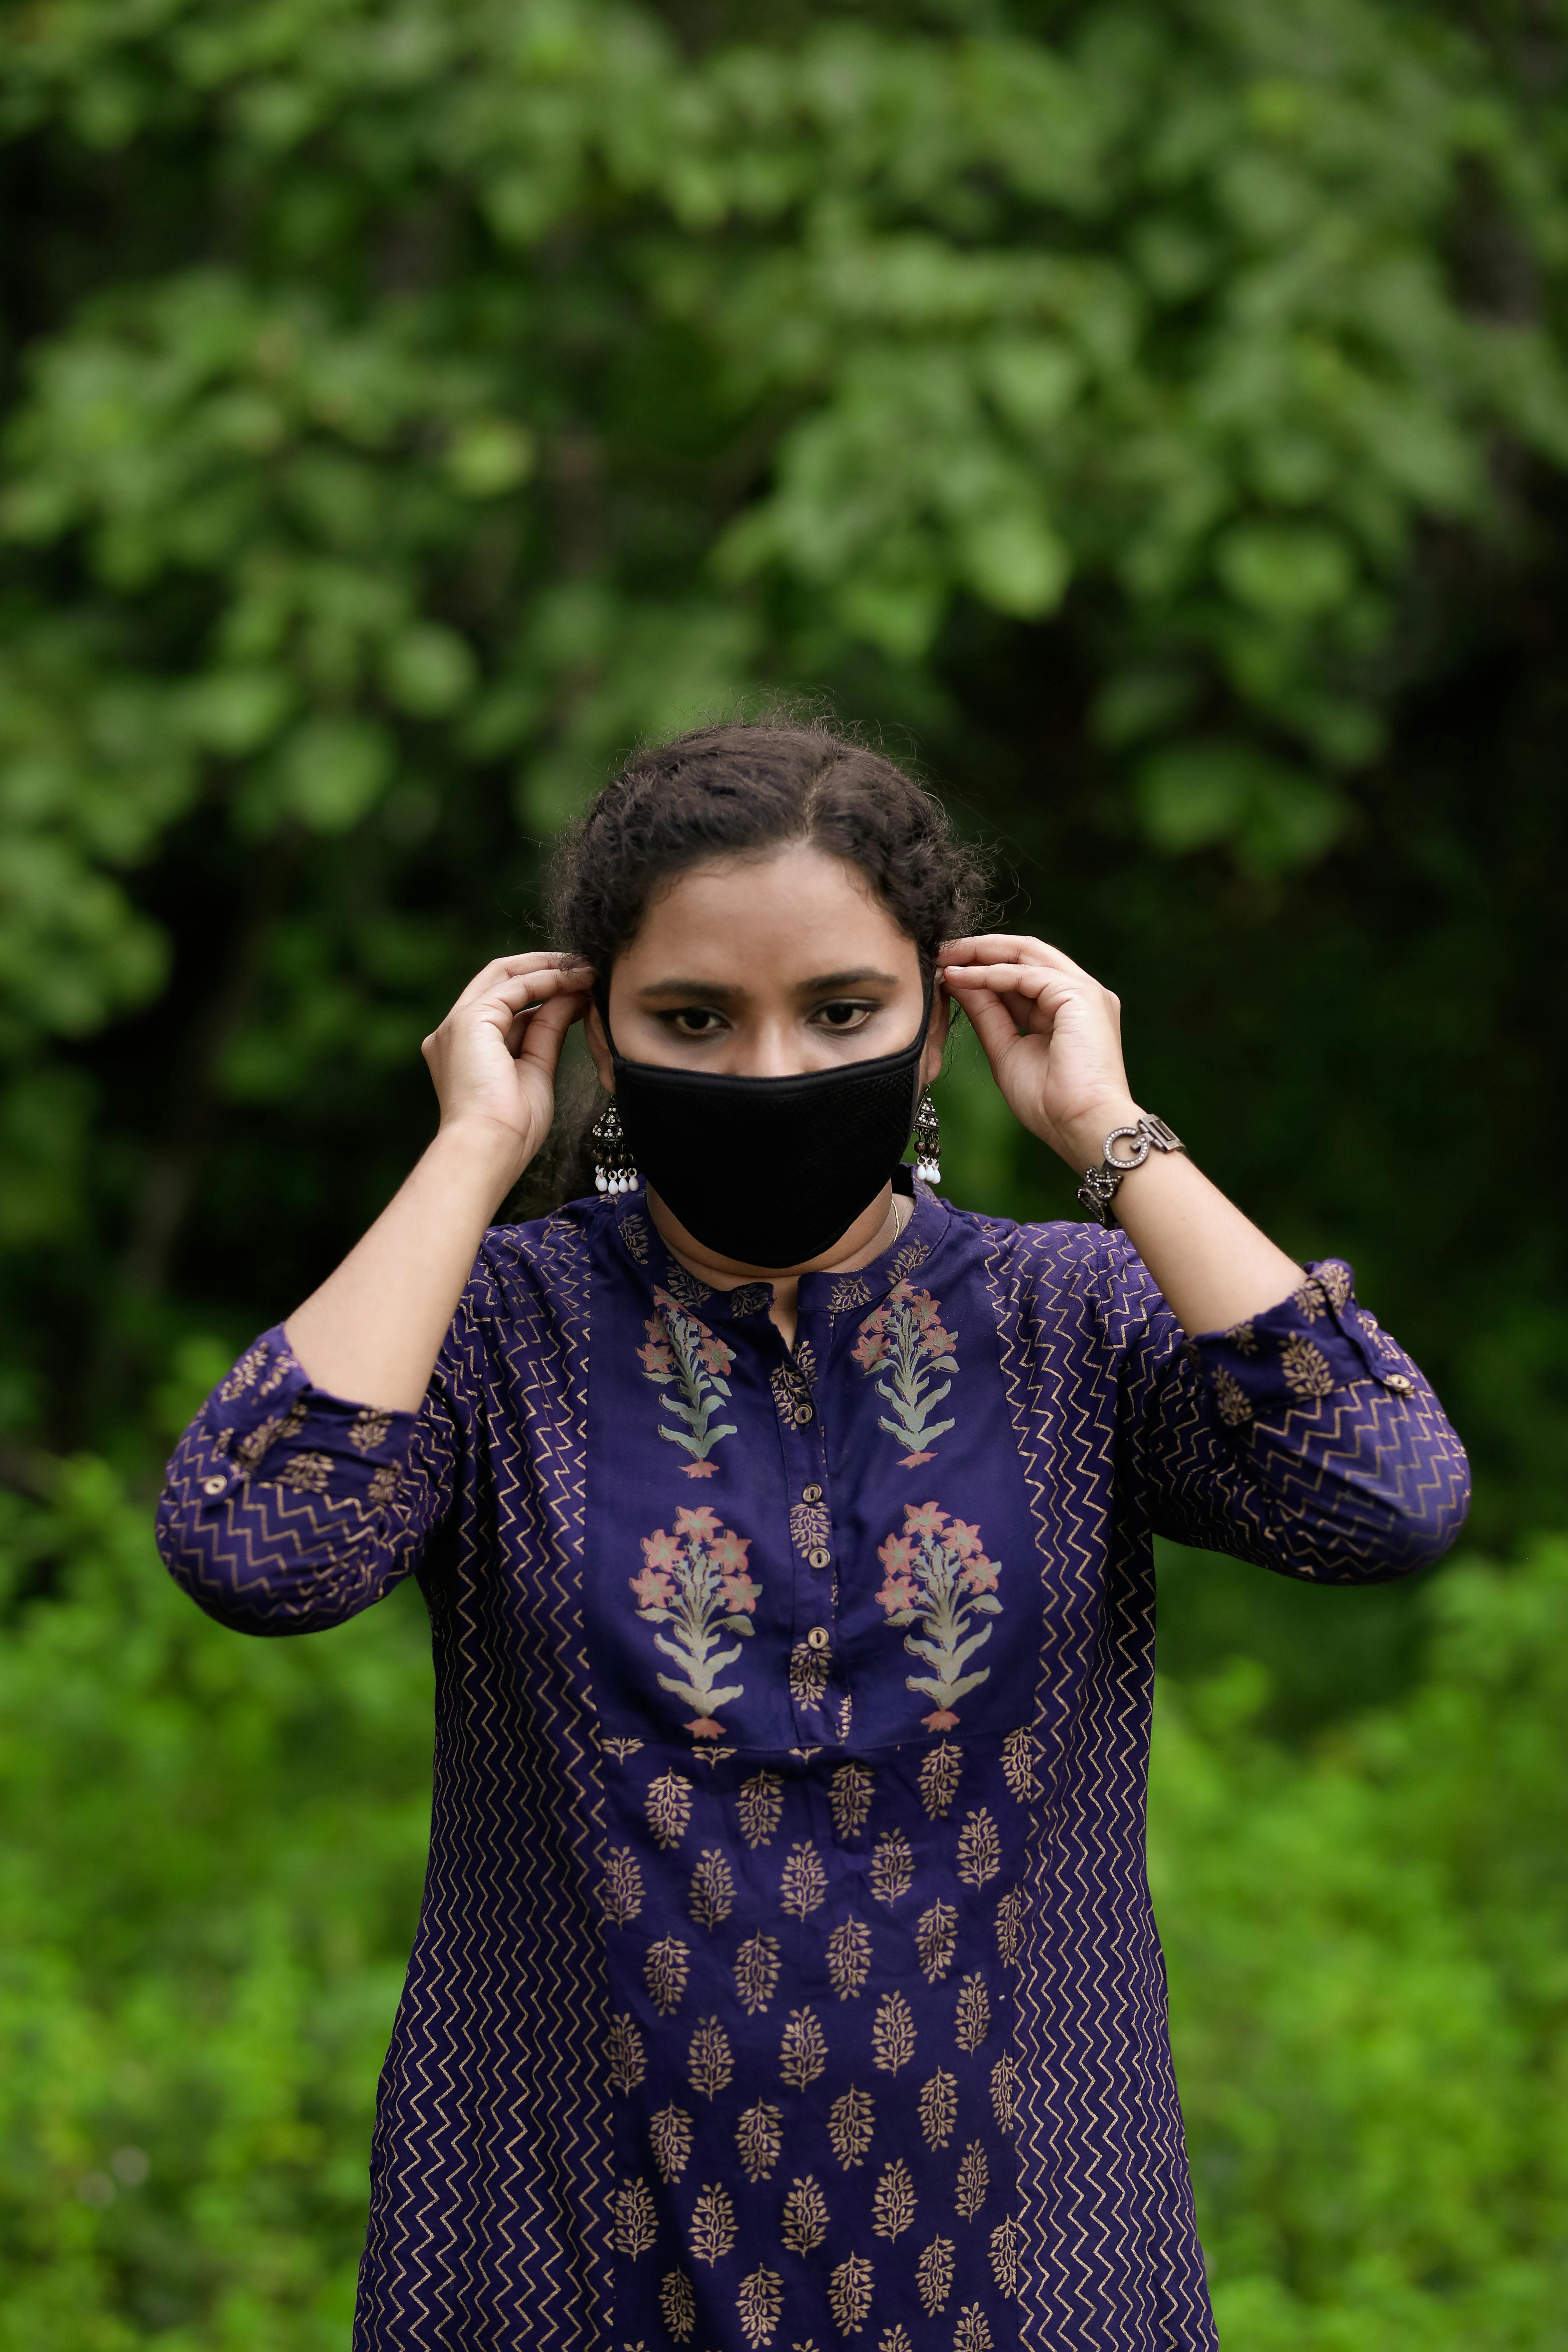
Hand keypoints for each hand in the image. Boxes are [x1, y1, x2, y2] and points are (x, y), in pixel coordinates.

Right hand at [421, 952, 593, 1183]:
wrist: (490, 1148)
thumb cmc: (512, 1128)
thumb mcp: (537, 1069)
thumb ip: (547, 1031)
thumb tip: (570, 998)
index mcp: (465, 1047)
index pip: (503, 1003)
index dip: (542, 988)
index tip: (578, 985)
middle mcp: (453, 1031)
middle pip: (498, 979)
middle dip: (543, 968)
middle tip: (583, 966)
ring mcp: (456, 1024)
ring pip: (504, 976)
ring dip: (550, 971)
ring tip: (587, 972)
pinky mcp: (468, 1022)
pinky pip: (512, 988)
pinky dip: (545, 980)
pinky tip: (573, 982)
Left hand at [938, 935, 1138, 1171]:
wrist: (1080, 1126)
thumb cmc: (1049, 1103)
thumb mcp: (1005, 1050)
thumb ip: (986, 1013)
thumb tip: (957, 981)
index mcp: (1067, 1008)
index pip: (1022, 973)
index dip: (983, 966)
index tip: (946, 969)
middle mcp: (1079, 993)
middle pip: (1025, 954)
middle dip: (981, 950)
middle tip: (941, 953)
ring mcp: (1083, 990)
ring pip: (1027, 955)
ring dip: (982, 954)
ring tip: (945, 958)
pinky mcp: (1080, 994)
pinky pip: (1026, 974)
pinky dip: (990, 973)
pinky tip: (961, 976)